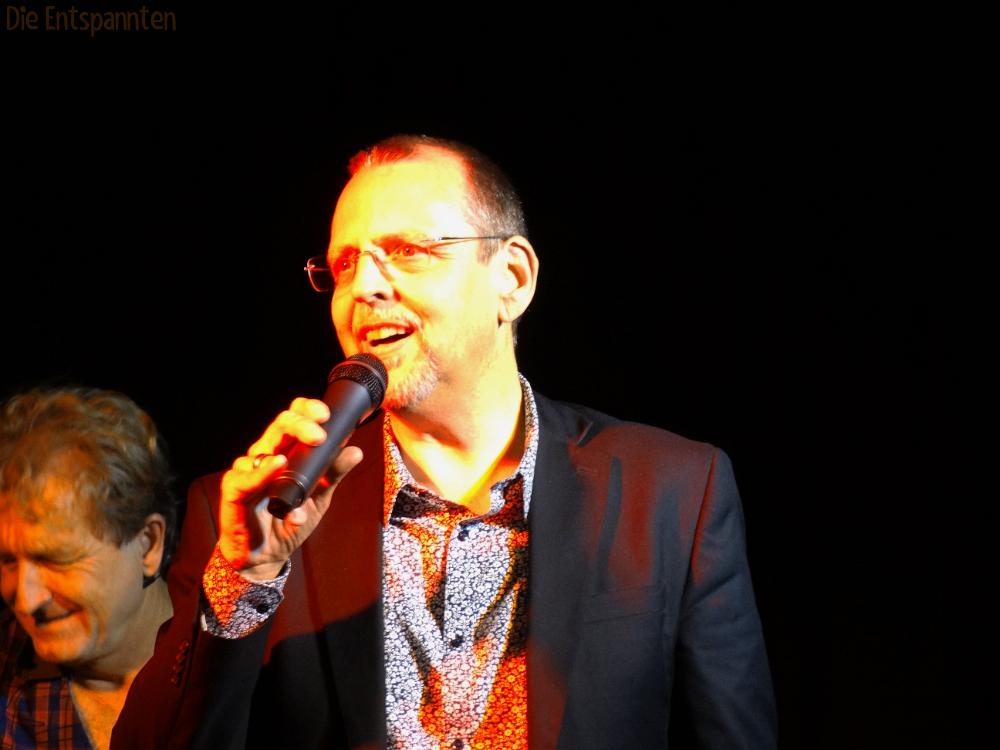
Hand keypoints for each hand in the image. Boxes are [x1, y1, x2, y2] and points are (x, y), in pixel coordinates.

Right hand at [218, 398, 363, 580]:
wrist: (265, 557)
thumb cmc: (287, 522)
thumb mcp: (319, 499)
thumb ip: (334, 475)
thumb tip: (355, 452)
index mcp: (286, 452)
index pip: (293, 419)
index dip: (307, 410)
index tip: (326, 414)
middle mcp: (266, 455)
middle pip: (280, 426)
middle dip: (301, 423)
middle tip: (319, 434)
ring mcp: (249, 471)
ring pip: (262, 446)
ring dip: (284, 446)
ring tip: (304, 448)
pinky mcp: (234, 490)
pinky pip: (245, 477)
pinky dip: (262, 471)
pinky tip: (276, 464)